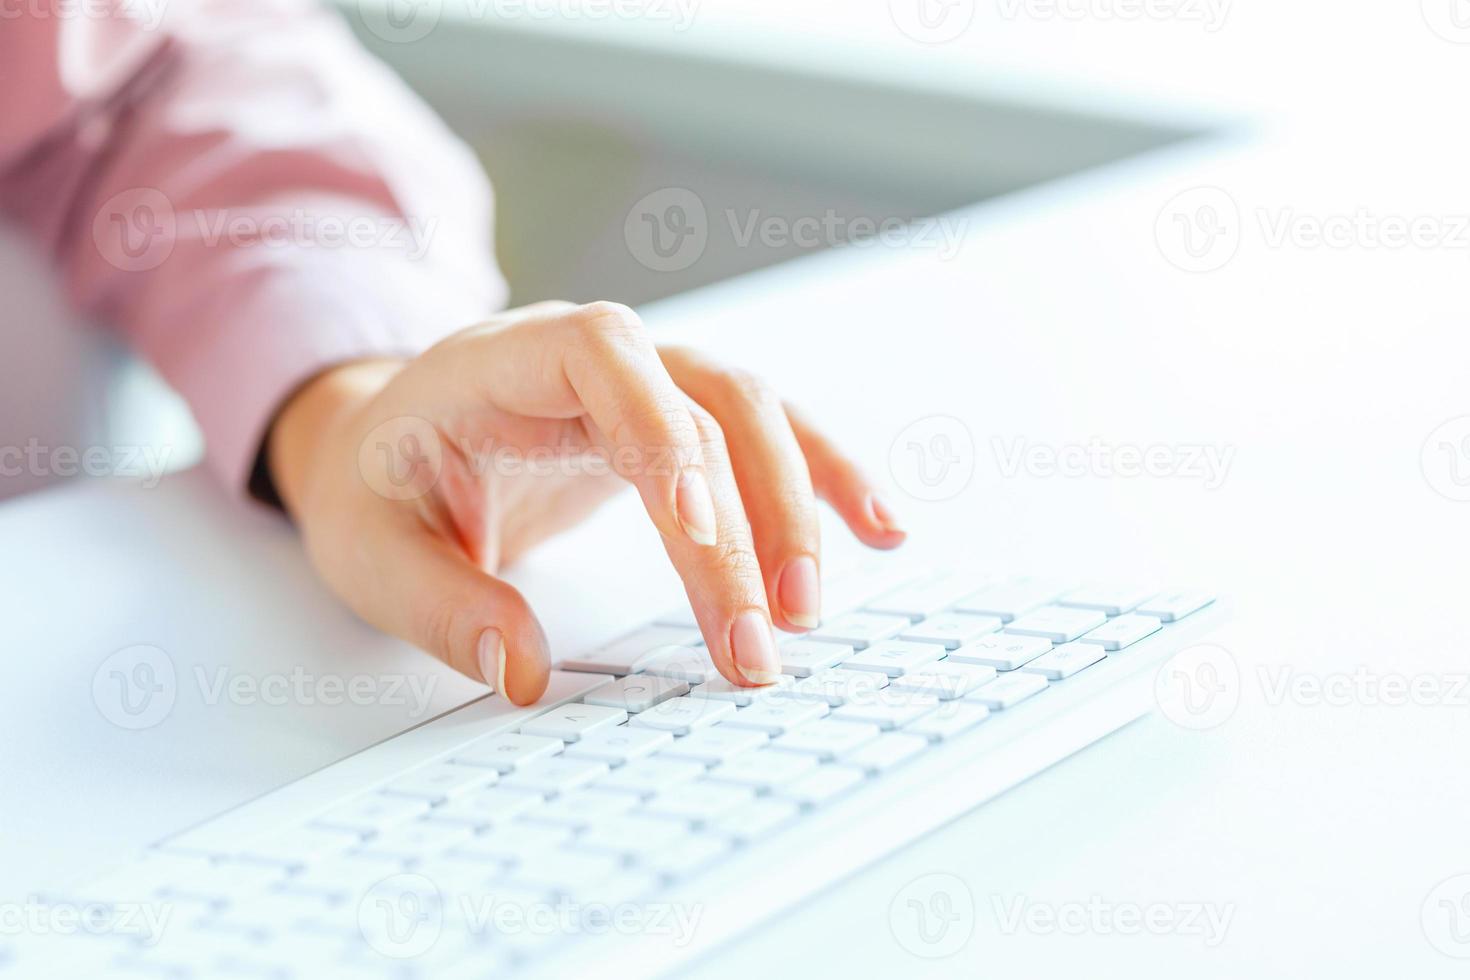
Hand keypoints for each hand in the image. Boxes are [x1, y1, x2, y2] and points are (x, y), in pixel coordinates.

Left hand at [267, 301, 904, 703]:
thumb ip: (441, 605)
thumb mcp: (371, 550)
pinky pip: (770, 436)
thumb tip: (525, 675)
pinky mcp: (680, 423)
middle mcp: (595, 355)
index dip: (661, 432)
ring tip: (807, 612)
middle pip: (704, 406)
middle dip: (744, 524)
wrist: (392, 441)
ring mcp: (648, 382)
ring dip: (796, 509)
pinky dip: (826, 478)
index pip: (604, 359)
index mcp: (508, 360)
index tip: (699, 532)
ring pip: (755, 416)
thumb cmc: (381, 486)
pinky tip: (879, 529)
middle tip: (755, 644)